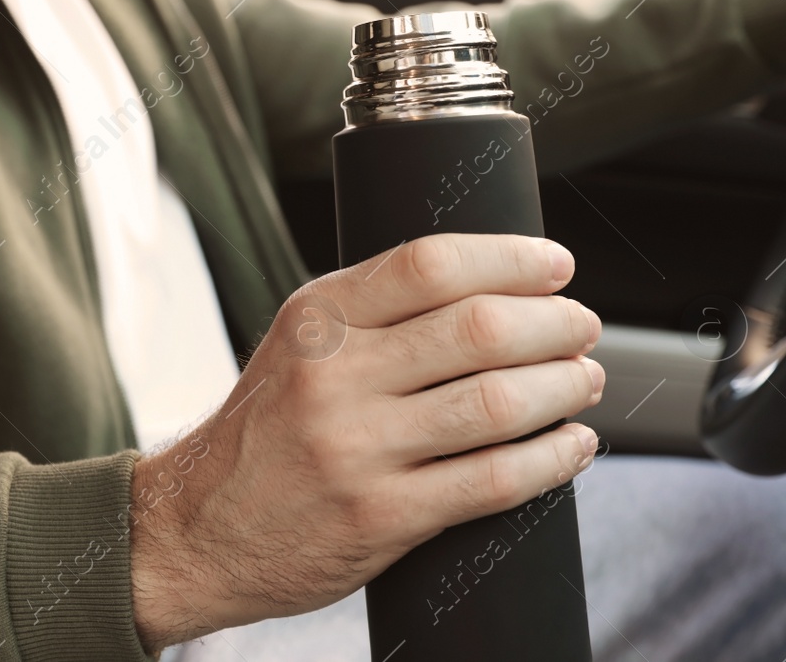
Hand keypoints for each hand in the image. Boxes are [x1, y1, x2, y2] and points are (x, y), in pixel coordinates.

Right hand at [127, 234, 603, 652]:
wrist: (200, 527)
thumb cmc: (265, 430)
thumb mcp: (297, 345)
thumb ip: (372, 311)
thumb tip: (488, 284)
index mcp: (316, 318)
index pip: (430, 264)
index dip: (511, 259)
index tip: (555, 265)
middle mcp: (334, 376)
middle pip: (478, 329)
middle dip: (554, 324)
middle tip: (581, 327)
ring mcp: (358, 449)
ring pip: (496, 404)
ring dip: (563, 387)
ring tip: (585, 380)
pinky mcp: (382, 516)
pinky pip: (493, 481)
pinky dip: (552, 459)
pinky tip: (572, 445)